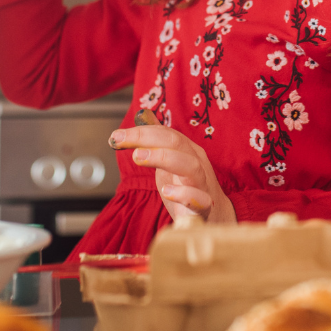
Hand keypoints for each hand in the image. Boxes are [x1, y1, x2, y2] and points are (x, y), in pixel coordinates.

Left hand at [110, 124, 236, 224]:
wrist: (215, 215)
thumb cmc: (189, 186)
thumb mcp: (171, 161)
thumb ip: (157, 141)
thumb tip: (143, 115)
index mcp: (188, 151)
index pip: (166, 134)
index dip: (141, 132)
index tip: (116, 136)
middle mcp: (196, 163)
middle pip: (177, 143)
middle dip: (147, 138)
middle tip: (121, 141)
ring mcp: (202, 185)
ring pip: (191, 167)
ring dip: (164, 158)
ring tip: (139, 157)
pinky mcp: (204, 208)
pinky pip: (200, 200)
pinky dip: (184, 194)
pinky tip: (167, 191)